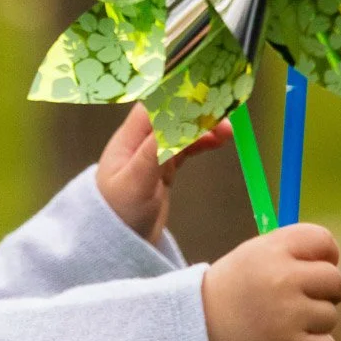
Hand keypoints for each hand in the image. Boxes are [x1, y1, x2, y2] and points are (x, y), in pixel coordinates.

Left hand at [95, 104, 232, 245]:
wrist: (113, 245)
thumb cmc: (117, 212)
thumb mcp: (136, 181)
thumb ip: (155, 150)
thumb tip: (177, 119)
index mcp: (128, 140)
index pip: (154, 107)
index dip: (179, 98)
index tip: (205, 95)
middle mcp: (140, 143)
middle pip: (171, 116)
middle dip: (197, 112)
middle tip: (224, 114)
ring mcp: (152, 156)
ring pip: (181, 132)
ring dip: (203, 128)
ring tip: (227, 132)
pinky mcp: (162, 171)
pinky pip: (185, 149)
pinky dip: (201, 143)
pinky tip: (218, 141)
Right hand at [202, 224, 340, 340]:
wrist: (197, 328)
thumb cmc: (232, 288)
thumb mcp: (252, 255)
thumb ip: (290, 250)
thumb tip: (332, 258)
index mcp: (272, 250)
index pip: (322, 240)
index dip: (326, 254)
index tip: (318, 265)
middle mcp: (283, 278)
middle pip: (335, 280)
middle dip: (326, 291)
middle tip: (302, 298)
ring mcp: (289, 315)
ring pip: (330, 316)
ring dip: (314, 322)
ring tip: (281, 322)